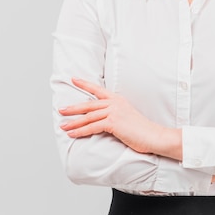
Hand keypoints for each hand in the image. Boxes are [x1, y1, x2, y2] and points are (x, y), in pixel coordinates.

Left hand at [59, 78, 181, 157]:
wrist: (153, 135)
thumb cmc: (142, 130)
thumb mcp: (127, 117)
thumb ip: (115, 115)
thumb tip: (102, 120)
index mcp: (118, 100)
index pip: (98, 90)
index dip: (85, 84)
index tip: (74, 79)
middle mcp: (115, 103)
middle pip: (89, 104)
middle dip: (73, 108)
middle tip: (61, 110)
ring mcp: (114, 112)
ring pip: (88, 117)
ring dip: (74, 122)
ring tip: (63, 126)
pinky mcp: (113, 122)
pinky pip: (92, 127)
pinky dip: (80, 131)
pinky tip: (72, 134)